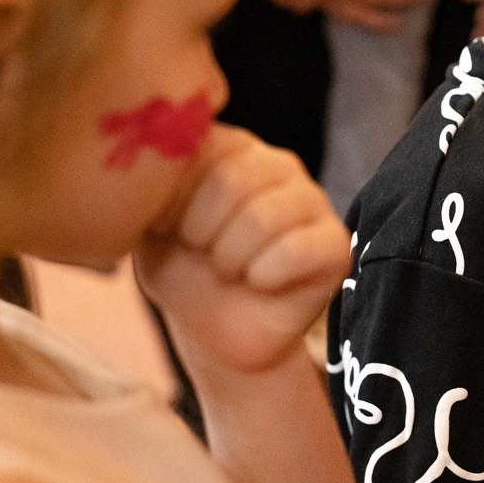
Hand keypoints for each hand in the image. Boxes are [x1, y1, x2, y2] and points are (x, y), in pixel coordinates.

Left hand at [136, 125, 348, 375]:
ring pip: (264, 216)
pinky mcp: (335, 244)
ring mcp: (312, 201)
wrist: (216, 334)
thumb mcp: (149, 224)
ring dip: (230, 259)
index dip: (173, 199)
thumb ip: (152, 183)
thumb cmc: (183, 271)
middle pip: (232, 179)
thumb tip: (148, 160)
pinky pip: (297, 250)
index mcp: (230, 148)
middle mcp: (275, 164)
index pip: (200, 147)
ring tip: (230, 270)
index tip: (168, 229)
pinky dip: (264, 276)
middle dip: (201, 231)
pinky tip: (260, 283)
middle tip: (202, 254)